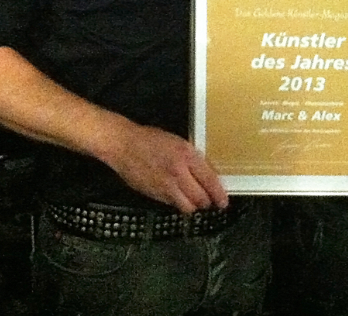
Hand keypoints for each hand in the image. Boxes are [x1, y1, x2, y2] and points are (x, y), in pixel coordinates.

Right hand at [105, 121, 227, 212]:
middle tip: (210, 201)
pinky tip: (179, 196)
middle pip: (200, 199)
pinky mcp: (155, 195)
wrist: (124, 145)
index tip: (223, 201)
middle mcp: (178, 173)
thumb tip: (208, 173)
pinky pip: (173, 205)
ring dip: (193, 206)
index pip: (209, 180)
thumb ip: (193, 158)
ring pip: (187, 207)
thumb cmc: (151, 139)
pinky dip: (179, 204)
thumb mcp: (179, 142)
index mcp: (187, 156)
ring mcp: (166, 187)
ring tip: (195, 200)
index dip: (218, 194)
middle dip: (207, 202)